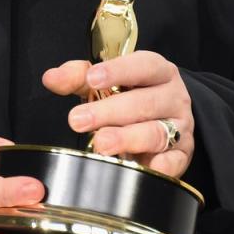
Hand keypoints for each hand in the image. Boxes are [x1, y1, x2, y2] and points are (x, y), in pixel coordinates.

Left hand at [42, 52, 193, 177]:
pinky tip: (142, 167)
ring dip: (127, 139)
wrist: (167, 116)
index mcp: (158, 71)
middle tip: (78, 120)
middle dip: (110, 112)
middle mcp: (174, 97)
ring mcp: (181, 127)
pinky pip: (173, 162)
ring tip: (101, 144)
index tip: (92, 79)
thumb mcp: (107, 79)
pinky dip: (159, 166)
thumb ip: (78, 77)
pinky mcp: (182, 154)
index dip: (117, 71)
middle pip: (144, 103)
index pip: (142, 65)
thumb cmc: (132, 94)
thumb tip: (51, 78)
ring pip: (156, 132)